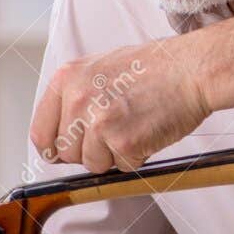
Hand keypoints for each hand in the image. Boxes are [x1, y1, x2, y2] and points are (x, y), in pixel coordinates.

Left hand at [29, 42, 210, 172]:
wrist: (192, 69)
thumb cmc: (157, 66)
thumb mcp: (101, 66)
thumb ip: (77, 95)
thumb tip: (66, 130)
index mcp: (67, 79)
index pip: (41, 133)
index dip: (57, 147)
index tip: (69, 150)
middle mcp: (78, 100)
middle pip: (67, 153)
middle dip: (90, 151)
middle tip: (116, 133)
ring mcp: (100, 123)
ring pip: (94, 164)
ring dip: (115, 156)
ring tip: (135, 127)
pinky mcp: (123, 142)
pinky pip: (123, 167)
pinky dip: (138, 157)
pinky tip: (148, 132)